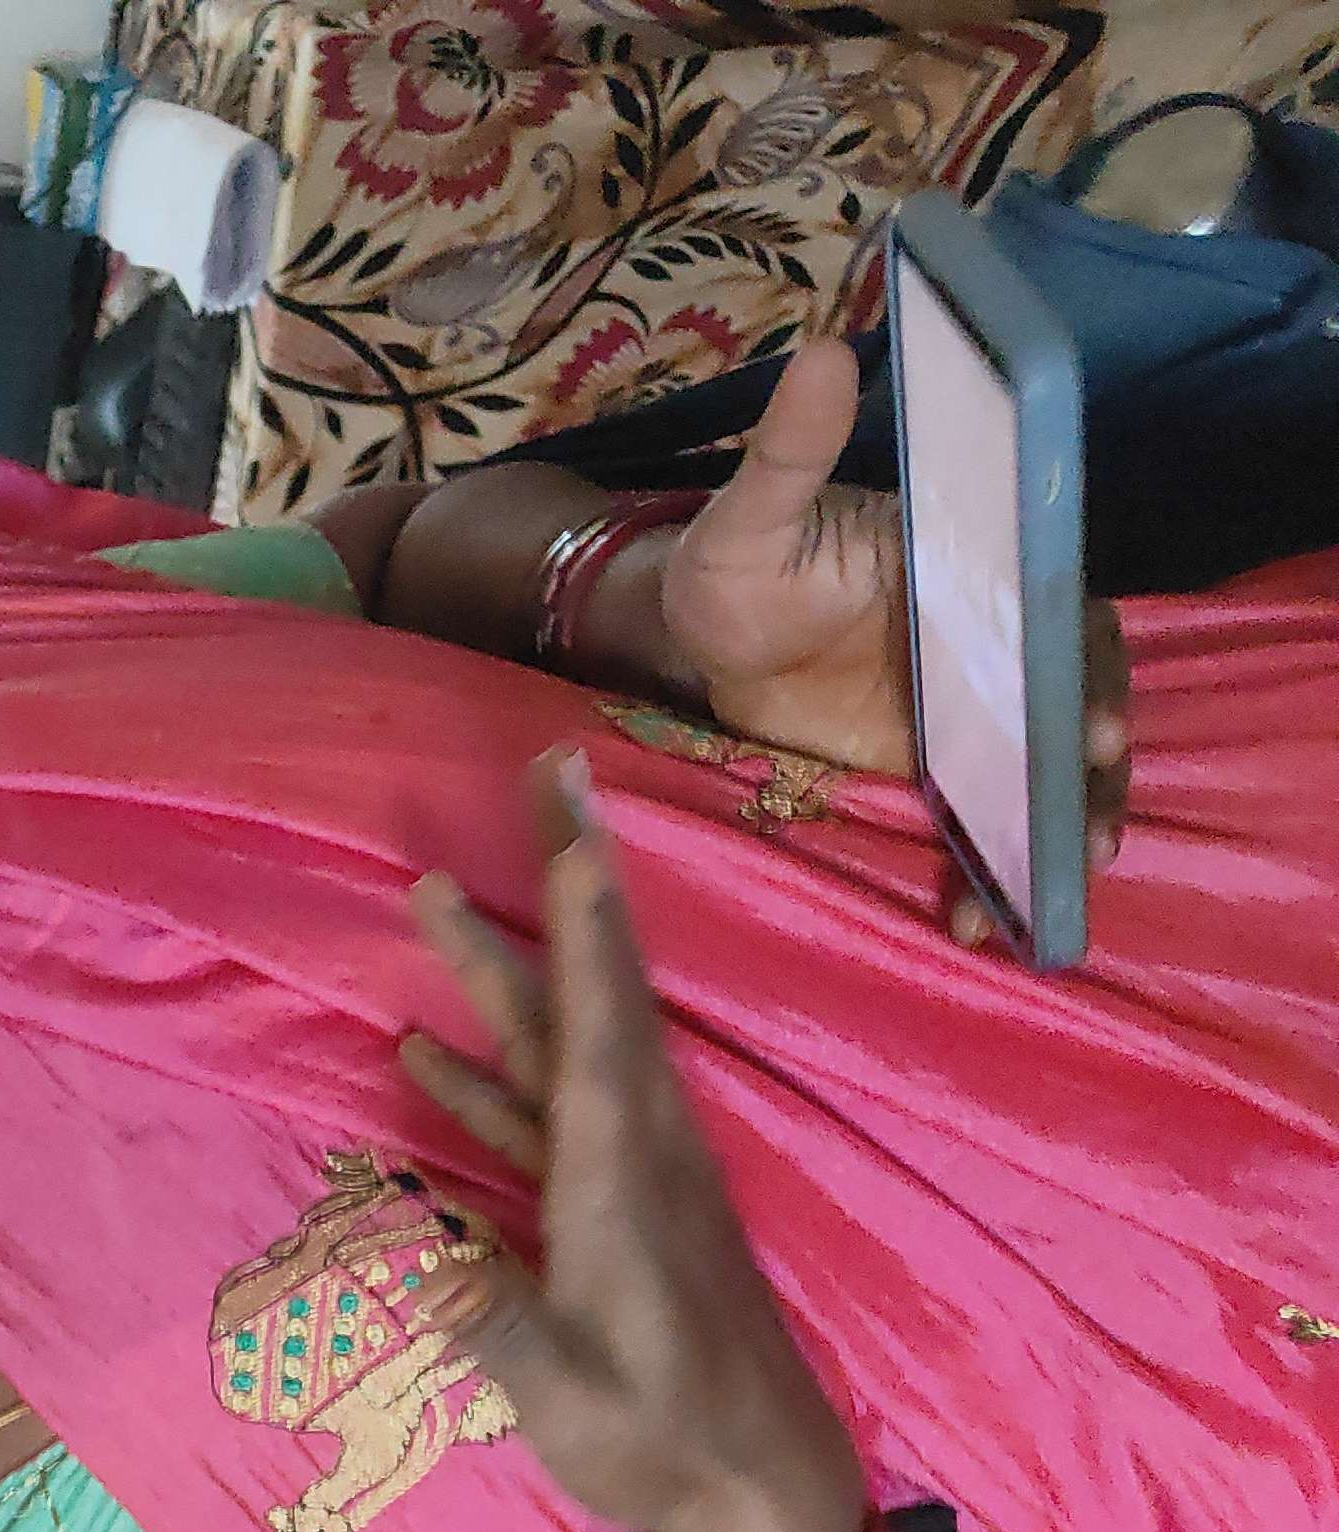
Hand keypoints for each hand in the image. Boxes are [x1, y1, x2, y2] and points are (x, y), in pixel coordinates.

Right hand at [398, 755, 868, 1531]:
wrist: (759, 1487)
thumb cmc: (663, 1438)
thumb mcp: (567, 1391)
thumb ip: (486, 1316)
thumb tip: (402, 1244)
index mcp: (620, 1173)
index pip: (598, 1014)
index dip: (584, 911)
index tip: (574, 813)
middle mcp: (631, 1150)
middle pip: (582, 996)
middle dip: (550, 892)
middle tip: (536, 782)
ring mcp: (625, 1179)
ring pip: (557, 1049)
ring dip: (501, 974)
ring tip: (430, 900)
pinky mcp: (612, 1215)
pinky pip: (544, 1120)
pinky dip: (490, 1079)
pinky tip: (427, 1056)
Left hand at [660, 346, 1132, 931]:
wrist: (697, 636)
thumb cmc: (731, 563)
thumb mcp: (748, 513)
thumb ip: (788, 451)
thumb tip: (825, 355)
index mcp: (973, 565)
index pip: (1053, 607)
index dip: (1079, 662)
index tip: (1083, 720)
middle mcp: (990, 632)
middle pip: (1068, 694)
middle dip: (1087, 761)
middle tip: (1089, 816)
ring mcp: (970, 703)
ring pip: (1041, 763)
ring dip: (1061, 822)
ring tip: (1059, 878)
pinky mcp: (935, 762)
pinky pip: (983, 812)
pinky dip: (992, 865)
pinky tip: (986, 919)